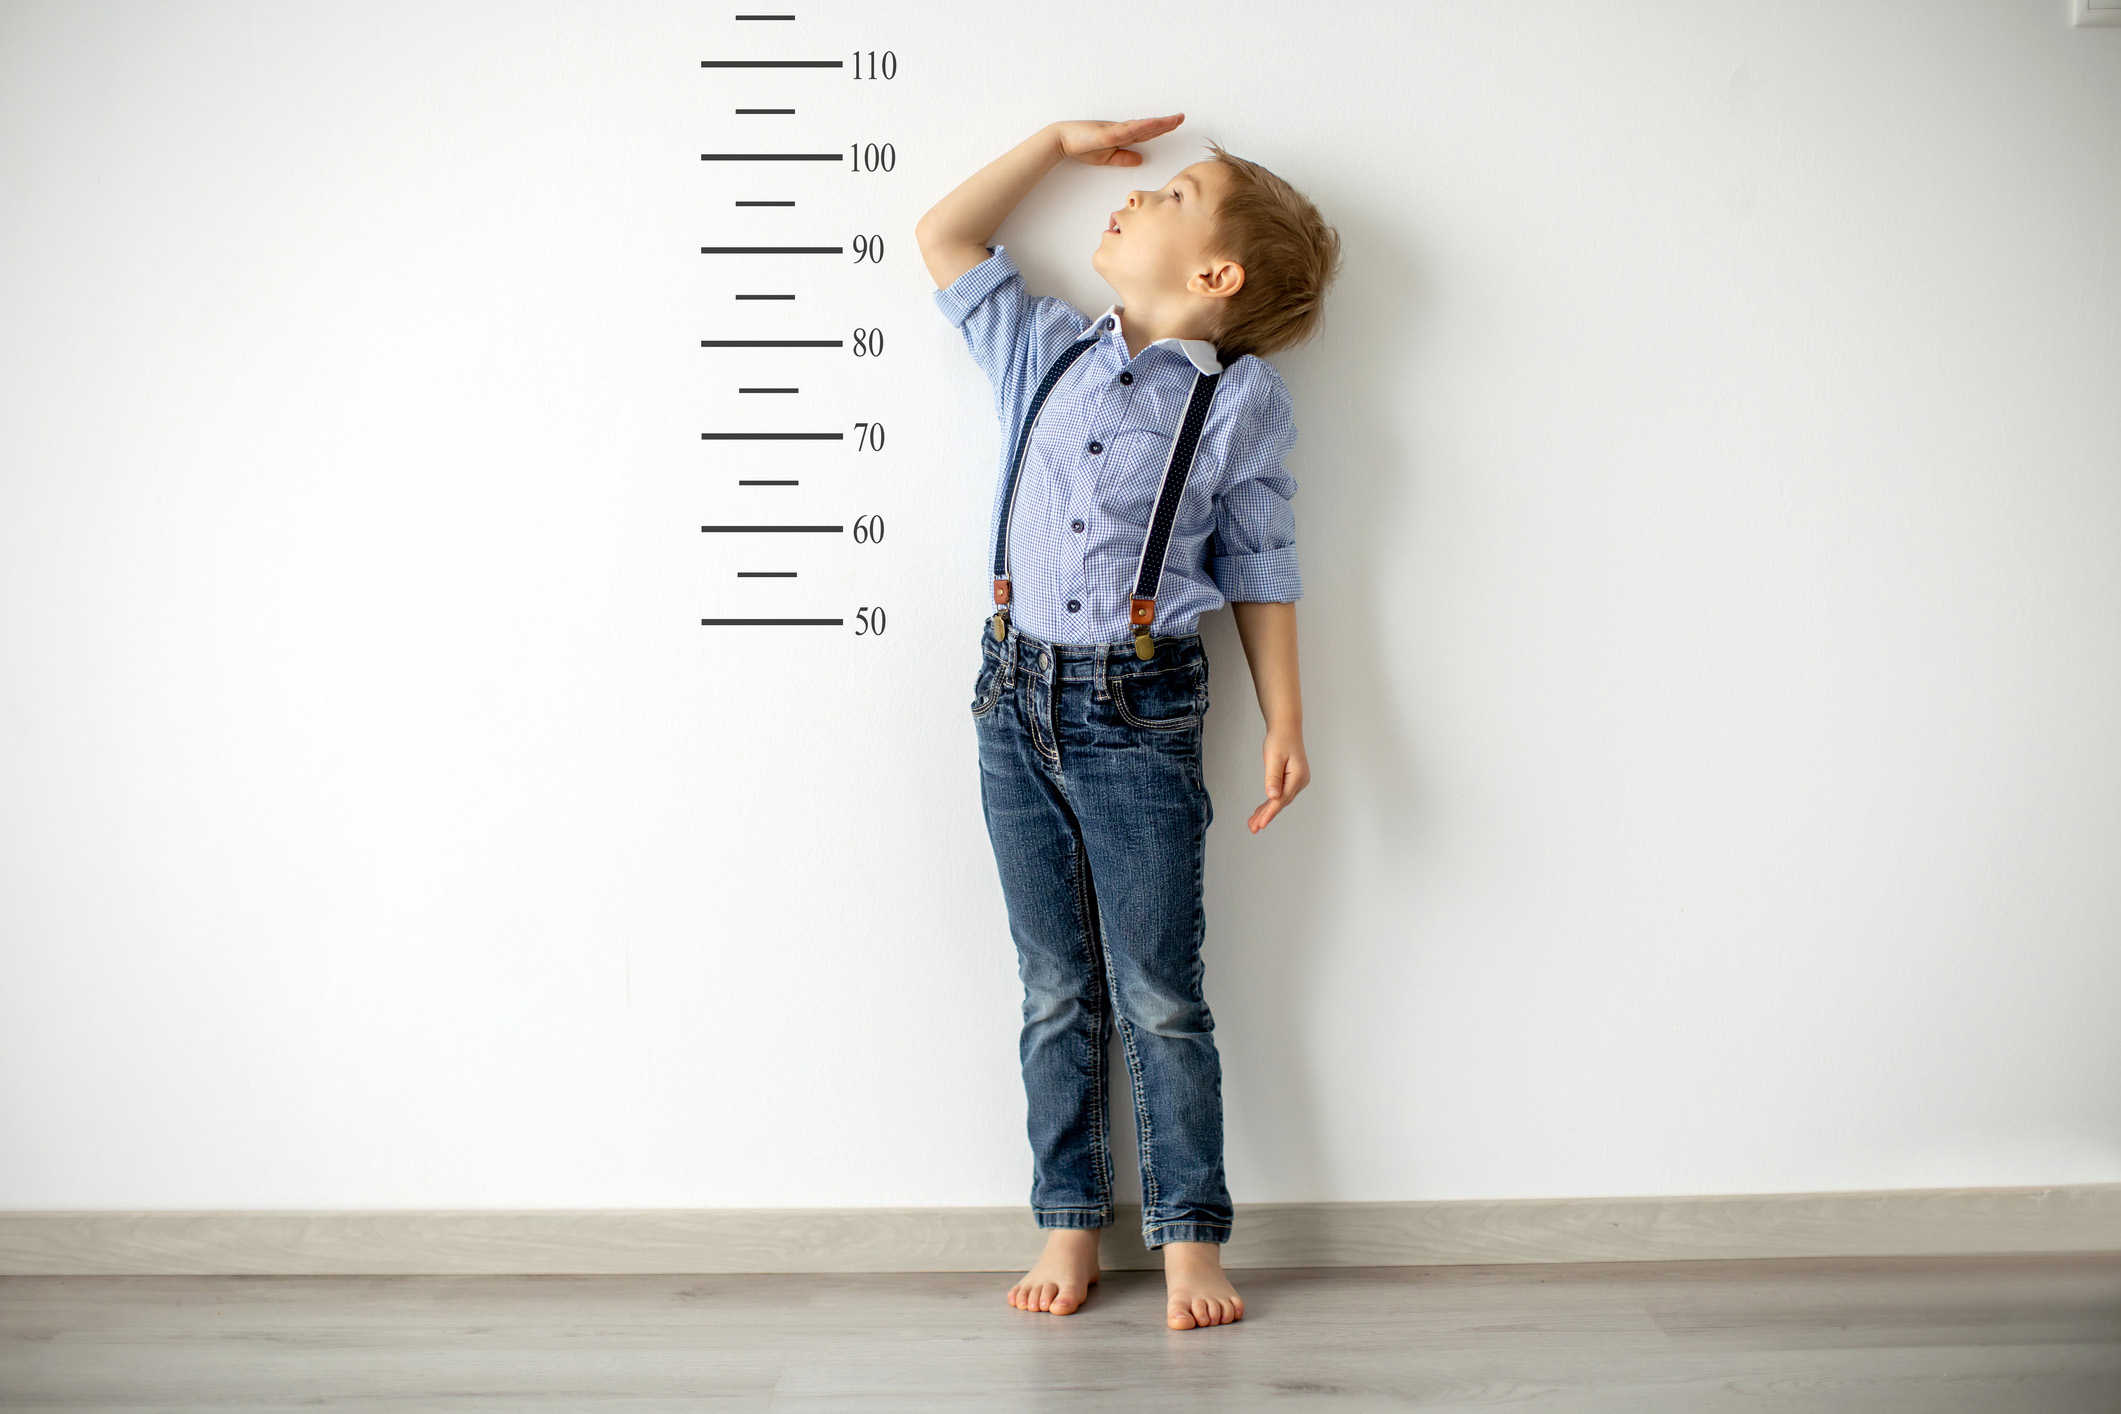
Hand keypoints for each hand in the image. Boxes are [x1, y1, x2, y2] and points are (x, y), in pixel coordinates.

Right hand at [1051, 115, 1183, 167]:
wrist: (1064, 141)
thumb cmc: (1083, 147)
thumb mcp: (1108, 158)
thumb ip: (1124, 158)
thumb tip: (1141, 159)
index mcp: (1123, 136)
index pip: (1147, 132)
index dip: (1162, 129)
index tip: (1176, 124)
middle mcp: (1122, 129)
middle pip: (1149, 127)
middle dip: (1166, 123)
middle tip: (1182, 117)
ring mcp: (1116, 130)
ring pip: (1142, 126)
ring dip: (1159, 123)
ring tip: (1174, 119)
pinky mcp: (1108, 133)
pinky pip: (1128, 130)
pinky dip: (1142, 126)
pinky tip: (1153, 123)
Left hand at [1248, 725, 1309, 832]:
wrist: (1286, 728)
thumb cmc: (1280, 739)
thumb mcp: (1274, 757)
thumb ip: (1273, 777)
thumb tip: (1272, 796)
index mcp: (1298, 777)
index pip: (1282, 799)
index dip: (1270, 812)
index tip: (1260, 824)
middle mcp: (1300, 781)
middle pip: (1281, 802)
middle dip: (1266, 815)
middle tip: (1252, 828)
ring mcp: (1297, 782)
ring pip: (1280, 800)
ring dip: (1266, 812)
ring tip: (1252, 824)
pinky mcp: (1292, 780)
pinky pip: (1280, 794)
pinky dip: (1270, 803)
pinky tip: (1260, 812)